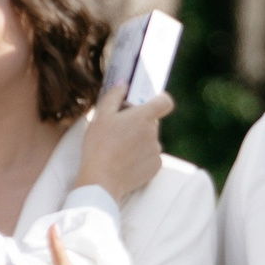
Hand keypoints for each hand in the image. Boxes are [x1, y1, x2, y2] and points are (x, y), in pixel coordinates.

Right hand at [74, 82, 173, 201]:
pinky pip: (150, 156)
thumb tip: (123, 84)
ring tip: (119, 149)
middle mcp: (154, 132)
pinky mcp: (156, 167)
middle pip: (152, 122)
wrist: (102, 180)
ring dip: (139, 141)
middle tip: (120, 129)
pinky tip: (125, 161)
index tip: (152, 101)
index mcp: (143, 117)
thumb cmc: (99, 145)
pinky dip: (141, 157)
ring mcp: (156, 151)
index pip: (165, 102)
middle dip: (139, 122)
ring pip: (150, 140)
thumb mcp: (101, 116)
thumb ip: (114, 95)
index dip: (161, 99)